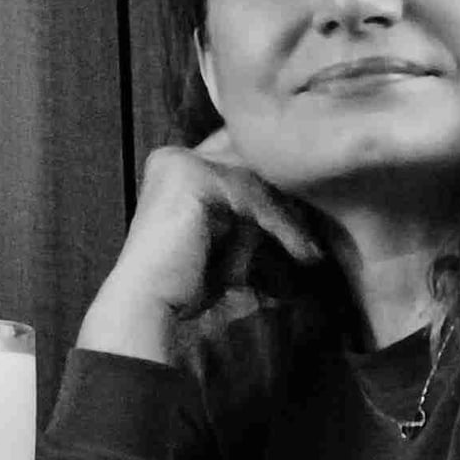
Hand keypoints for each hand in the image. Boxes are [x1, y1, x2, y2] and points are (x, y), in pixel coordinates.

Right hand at [78, 129, 321, 362]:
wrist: (147, 302)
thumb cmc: (182, 282)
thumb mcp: (220, 239)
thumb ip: (244, 216)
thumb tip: (294, 210)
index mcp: (174, 166)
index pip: (236, 162)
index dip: (271, 187)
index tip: (302, 217)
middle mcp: (174, 157)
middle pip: (249, 168)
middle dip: (284, 202)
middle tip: (311, 235)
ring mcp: (182, 163)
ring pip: (255, 184)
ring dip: (286, 219)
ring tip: (308, 250)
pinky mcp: (193, 177)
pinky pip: (252, 198)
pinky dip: (279, 226)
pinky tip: (300, 251)